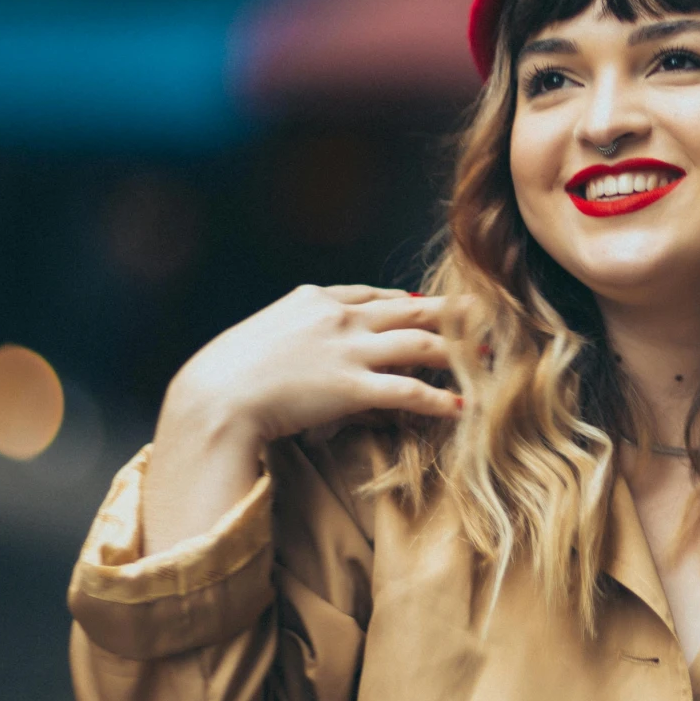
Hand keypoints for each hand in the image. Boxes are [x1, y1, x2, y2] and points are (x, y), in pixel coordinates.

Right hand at [171, 282, 461, 445]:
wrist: (213, 396)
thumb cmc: (224, 374)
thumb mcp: (260, 338)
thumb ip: (291, 336)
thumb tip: (307, 355)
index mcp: (312, 299)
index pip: (371, 294)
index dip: (404, 300)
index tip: (426, 305)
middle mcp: (338, 317)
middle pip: (409, 309)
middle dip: (451, 314)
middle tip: (484, 318)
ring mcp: (348, 350)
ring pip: (420, 343)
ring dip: (459, 351)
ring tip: (486, 358)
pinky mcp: (352, 387)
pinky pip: (409, 390)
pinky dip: (440, 398)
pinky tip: (463, 406)